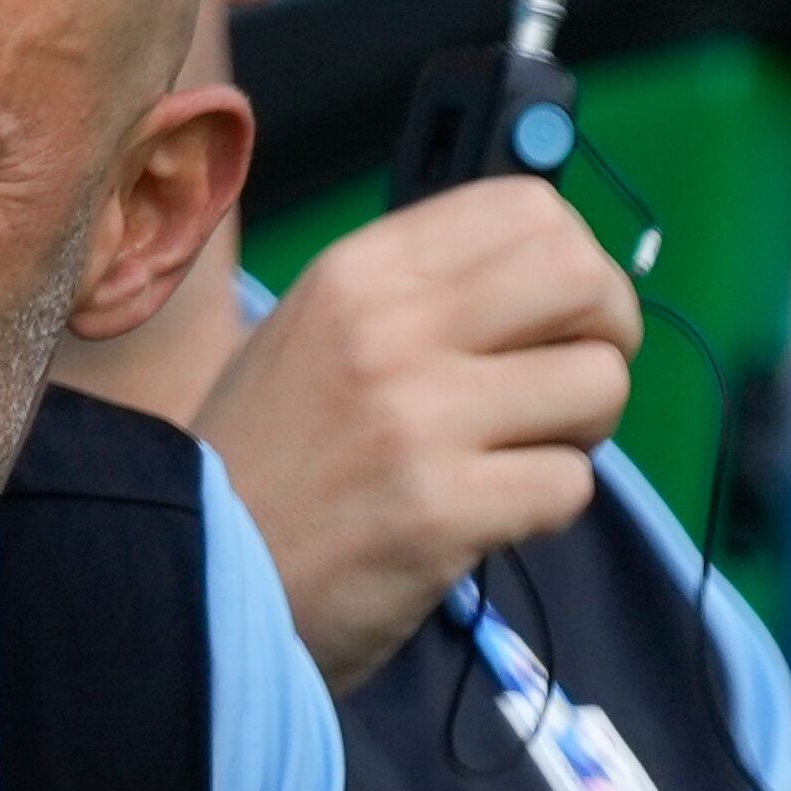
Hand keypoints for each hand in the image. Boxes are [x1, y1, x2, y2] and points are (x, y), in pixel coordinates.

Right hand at [194, 177, 641, 693]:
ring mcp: (416, 421)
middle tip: (565, 386)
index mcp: (356, 273)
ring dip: (579, 432)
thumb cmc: (260, 461)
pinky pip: (570, 485)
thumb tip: (557, 277)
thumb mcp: (312, 338)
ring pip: (597, 385)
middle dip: (605, 336)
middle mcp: (387, 330)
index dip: (572, 261)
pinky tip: (485, 518)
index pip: (529, 209)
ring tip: (514, 458)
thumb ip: (418, 297)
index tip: (551, 318)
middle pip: (584, 279)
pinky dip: (546, 508)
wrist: (185, 581)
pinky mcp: (441, 512)